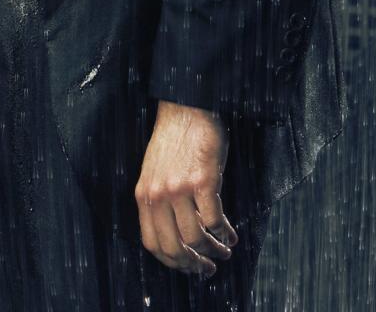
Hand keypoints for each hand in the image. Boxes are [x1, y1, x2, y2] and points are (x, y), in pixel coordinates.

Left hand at [134, 99, 238, 277]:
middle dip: (193, 265)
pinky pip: (214, 220)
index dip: (172, 262)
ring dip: (213, 251)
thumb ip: (160, 201)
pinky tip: (231, 234)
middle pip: (174, 248)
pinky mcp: (202, 181)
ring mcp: (179, 189)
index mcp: (144, 195)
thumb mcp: (155, 172)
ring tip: (224, 251)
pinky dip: (224, 233)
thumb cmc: (174, 139)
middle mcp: (158, 195)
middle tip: (208, 268)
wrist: (186, 107)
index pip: (152, 243)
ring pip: (196, 238)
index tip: (187, 267)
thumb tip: (177, 235)